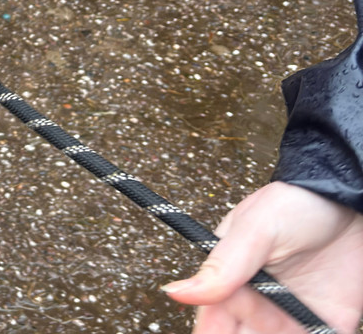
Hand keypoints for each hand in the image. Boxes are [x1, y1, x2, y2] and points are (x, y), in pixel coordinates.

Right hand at [163, 182, 362, 332]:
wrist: (347, 201)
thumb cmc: (294, 204)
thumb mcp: (255, 230)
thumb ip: (222, 266)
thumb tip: (176, 291)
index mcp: (230, 284)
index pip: (212, 328)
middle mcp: (259, 306)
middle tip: (262, 333)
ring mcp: (293, 317)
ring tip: (286, 332)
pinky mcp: (328, 323)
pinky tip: (310, 333)